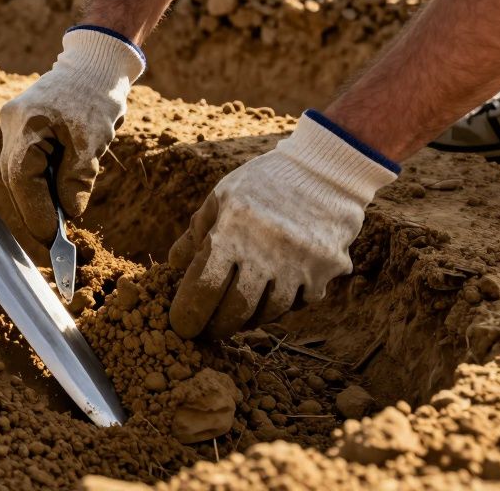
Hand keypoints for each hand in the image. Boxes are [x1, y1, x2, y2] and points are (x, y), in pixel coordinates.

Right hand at [0, 27, 144, 241]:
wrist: (95, 61)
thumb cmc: (97, 94)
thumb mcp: (94, 140)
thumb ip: (77, 177)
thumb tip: (69, 211)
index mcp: (27, 123)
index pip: (22, 177)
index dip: (35, 210)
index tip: (50, 236)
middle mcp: (12, 123)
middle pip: (14, 177)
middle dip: (33, 209)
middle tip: (51, 238)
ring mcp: (14, 124)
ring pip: (17, 171)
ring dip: (36, 197)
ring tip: (55, 222)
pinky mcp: (22, 126)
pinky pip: (25, 160)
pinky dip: (38, 181)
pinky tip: (54, 196)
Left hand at [168, 112, 399, 339]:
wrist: (325, 169)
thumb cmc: (264, 182)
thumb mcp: (223, 197)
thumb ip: (197, 232)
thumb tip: (173, 265)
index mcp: (232, 231)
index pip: (203, 287)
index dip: (189, 313)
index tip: (181, 327)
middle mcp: (265, 251)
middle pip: (235, 309)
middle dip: (217, 326)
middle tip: (208, 330)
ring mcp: (299, 262)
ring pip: (269, 311)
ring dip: (250, 318)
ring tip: (238, 315)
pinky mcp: (326, 269)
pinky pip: (300, 302)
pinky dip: (283, 305)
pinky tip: (272, 295)